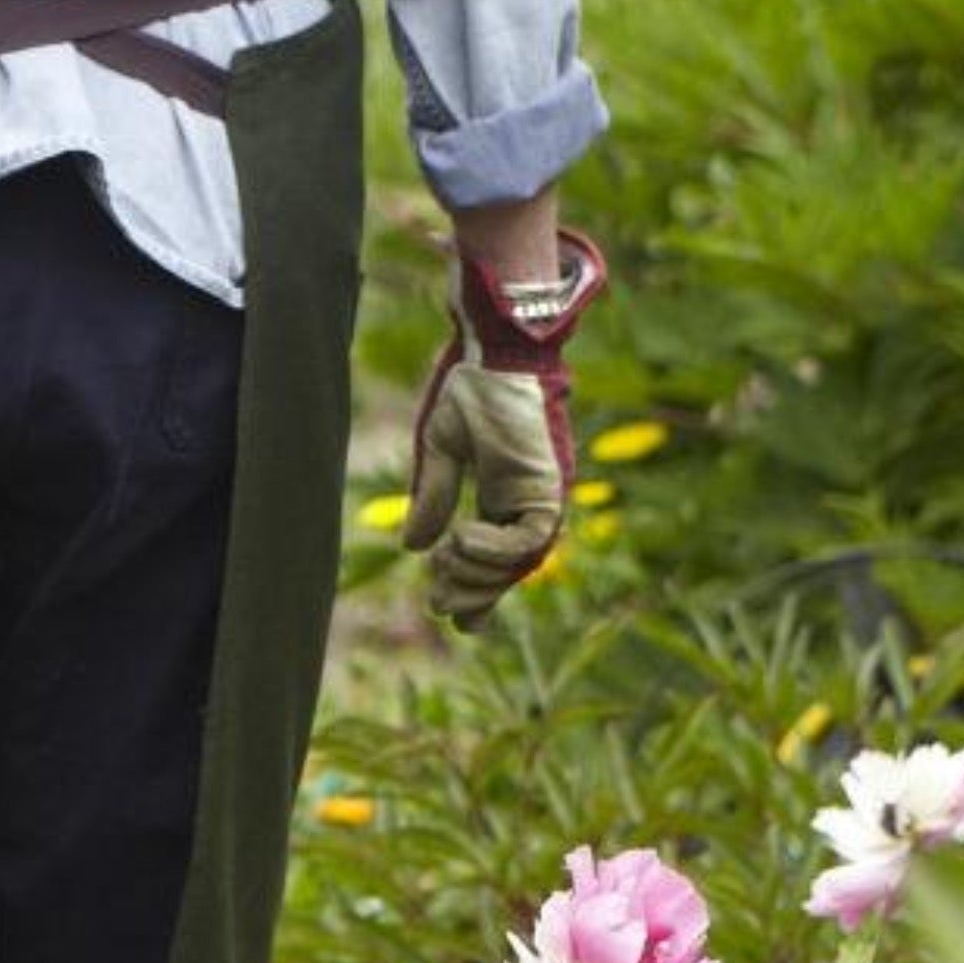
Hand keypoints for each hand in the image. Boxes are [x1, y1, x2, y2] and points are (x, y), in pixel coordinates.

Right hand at [403, 231, 607, 627]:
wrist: (496, 345)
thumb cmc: (470, 386)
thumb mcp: (441, 447)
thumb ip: (435, 497)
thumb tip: (414, 547)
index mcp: (507, 495)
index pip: (493, 557)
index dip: (476, 591)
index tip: (452, 617)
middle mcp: (531, 502)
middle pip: (509, 571)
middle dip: (475, 596)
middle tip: (441, 605)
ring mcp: (544, 496)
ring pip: (521, 563)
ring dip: (480, 574)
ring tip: (444, 564)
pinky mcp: (550, 486)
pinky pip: (529, 538)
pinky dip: (496, 550)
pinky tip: (461, 540)